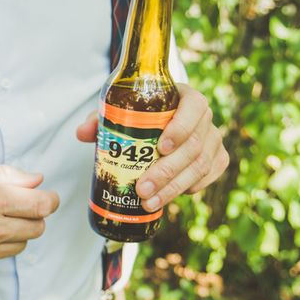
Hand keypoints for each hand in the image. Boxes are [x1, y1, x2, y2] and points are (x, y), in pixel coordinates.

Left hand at [76, 83, 228, 210]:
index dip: (181, 127)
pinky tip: (171, 198)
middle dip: (167, 171)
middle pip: (193, 145)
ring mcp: (213, 139)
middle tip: (142, 189)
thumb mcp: (119, 111)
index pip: (194, 106)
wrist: (159, 121)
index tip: (160, 147)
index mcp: (185, 97)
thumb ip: (101, 120)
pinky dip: (191, 187)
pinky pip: (210, 174)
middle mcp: (204, 118)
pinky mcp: (217, 158)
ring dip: (174, 187)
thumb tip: (82, 133)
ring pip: (201, 165)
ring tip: (149, 202)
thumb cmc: (138, 114)